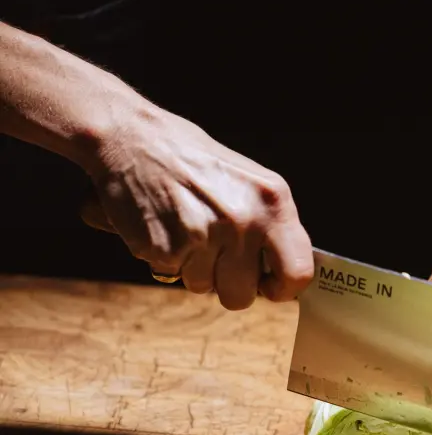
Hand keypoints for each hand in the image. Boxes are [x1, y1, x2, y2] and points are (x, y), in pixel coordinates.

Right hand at [81, 106, 313, 308]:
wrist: (130, 138)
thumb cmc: (191, 160)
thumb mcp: (248, 182)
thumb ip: (270, 226)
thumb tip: (283, 272)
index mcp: (272, 201)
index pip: (298, 272)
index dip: (282, 289)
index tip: (269, 287)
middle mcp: (242, 220)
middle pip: (244, 296)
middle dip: (228, 284)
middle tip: (214, 254)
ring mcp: (204, 237)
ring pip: (205, 288)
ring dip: (194, 269)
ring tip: (186, 230)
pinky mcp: (166, 249)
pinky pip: (173, 277)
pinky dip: (167, 260)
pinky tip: (164, 229)